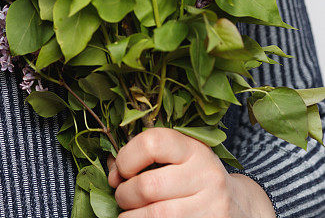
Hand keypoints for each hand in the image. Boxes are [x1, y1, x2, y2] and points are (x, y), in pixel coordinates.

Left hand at [106, 127, 251, 216]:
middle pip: (148, 186)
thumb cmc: (197, 178)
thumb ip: (149, 157)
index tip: (120, 170)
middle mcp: (206, 176)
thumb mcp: (181, 158)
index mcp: (193, 149)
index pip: (153, 142)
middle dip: (125, 195)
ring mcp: (210, 206)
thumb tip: (112, 169)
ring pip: (156, 216)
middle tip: (122, 197)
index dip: (127, 157)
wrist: (239, 207)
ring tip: (130, 214)